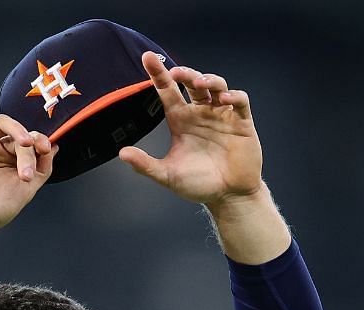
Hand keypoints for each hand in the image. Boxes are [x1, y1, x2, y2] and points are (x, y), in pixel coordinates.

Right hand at [0, 82, 56, 236]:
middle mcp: (1, 151)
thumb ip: (42, 168)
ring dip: (17, 130)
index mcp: (16, 162)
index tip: (48, 149)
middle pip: (20, 135)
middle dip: (29, 148)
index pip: (33, 143)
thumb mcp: (28, 189)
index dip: (42, 142)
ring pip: (3, 123)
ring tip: (24, 144)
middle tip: (28, 166)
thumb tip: (54, 147)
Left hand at [119, 52, 262, 208]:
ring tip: (200, 84)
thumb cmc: (199, 185)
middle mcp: (201, 113)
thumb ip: (146, 165)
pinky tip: (224, 98)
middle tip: (177, 73)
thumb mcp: (168, 175)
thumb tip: (122, 153)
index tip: (147, 57)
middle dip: (185, 73)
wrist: (229, 197)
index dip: (158, 73)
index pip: (167, 90)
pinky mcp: (241, 123)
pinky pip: (240, 101)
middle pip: (192, 82)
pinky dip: (234, 95)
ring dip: (209, 79)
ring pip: (217, 85)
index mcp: (181, 120)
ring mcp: (222, 116)